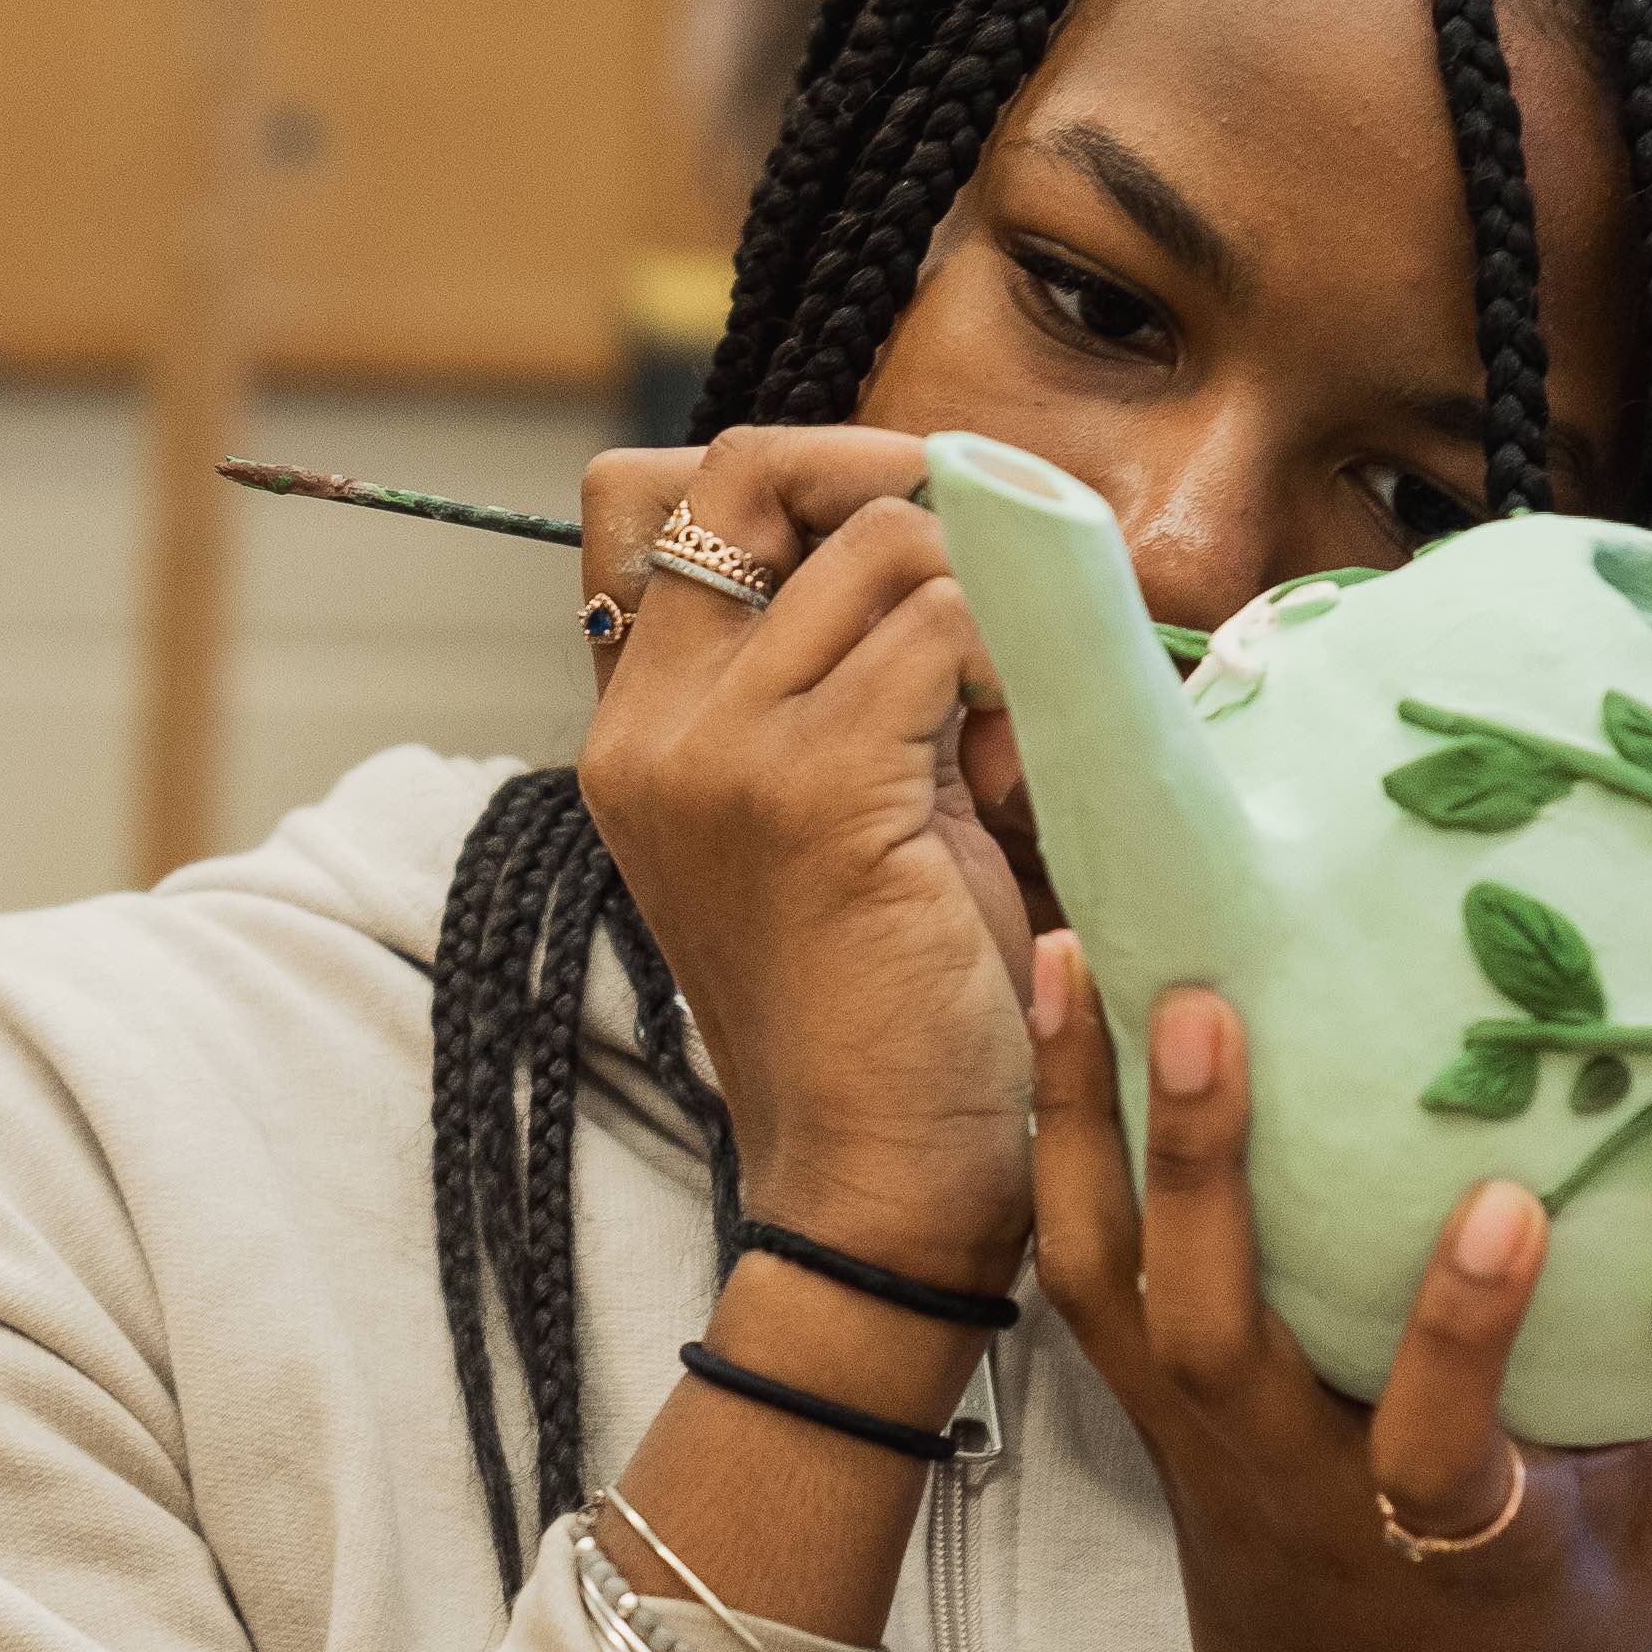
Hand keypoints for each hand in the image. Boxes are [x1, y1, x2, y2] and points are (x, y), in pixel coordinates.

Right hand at [574, 426, 1034, 1283]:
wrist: (882, 1181)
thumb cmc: (886, 1008)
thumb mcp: (825, 808)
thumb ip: (823, 675)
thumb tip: (923, 523)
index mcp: (636, 729)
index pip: (639, 495)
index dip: (782, 470)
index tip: (894, 521)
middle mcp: (654, 726)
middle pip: (749, 470)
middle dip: (889, 479)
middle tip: (981, 571)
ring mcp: (722, 752)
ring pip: (884, 544)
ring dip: (982, 612)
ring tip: (1001, 738)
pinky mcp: (817, 788)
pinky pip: (946, 627)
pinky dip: (1013, 675)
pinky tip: (1016, 776)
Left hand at [1028, 945, 1651, 1651]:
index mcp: (1442, 1540)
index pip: (1435, 1445)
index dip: (1462, 1335)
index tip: (1509, 1207)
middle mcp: (1296, 1490)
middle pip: (1213, 1337)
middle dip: (1203, 1172)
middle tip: (1201, 1004)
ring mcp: (1205, 1456)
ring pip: (1116, 1290)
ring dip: (1083, 1127)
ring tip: (1067, 953)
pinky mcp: (1153, 1424)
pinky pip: (1087, 1285)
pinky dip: (1064, 1156)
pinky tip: (1057, 1021)